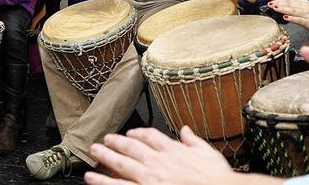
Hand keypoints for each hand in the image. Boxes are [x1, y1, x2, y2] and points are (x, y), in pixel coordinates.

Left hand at [84, 126, 237, 184]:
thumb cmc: (216, 178)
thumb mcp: (208, 153)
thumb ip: (194, 141)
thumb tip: (186, 130)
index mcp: (173, 151)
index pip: (151, 137)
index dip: (139, 133)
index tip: (131, 132)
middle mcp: (158, 162)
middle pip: (131, 148)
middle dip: (116, 143)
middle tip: (104, 139)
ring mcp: (149, 178)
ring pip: (122, 165)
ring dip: (106, 157)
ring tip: (94, 152)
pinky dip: (105, 182)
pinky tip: (92, 178)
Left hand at [269, 0, 308, 38]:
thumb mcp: (306, 11)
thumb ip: (296, 8)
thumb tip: (284, 5)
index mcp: (305, 3)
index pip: (290, 0)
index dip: (280, 0)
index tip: (271, 2)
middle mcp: (306, 7)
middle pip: (290, 4)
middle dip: (279, 4)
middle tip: (269, 4)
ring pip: (294, 11)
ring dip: (283, 9)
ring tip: (275, 8)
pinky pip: (300, 20)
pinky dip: (292, 18)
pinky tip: (285, 17)